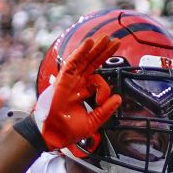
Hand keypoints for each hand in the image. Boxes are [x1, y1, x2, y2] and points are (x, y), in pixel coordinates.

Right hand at [20, 35, 122, 151]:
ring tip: (106, 38)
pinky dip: (81, 52)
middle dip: (104, 52)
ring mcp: (70, 79)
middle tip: (116, 42)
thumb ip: (106, 110)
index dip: (105, 89)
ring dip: (95, 48)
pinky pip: (73, 62)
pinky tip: (90, 43)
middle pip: (93, 63)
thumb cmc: (68, 129)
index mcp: (83, 91)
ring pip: (84, 59)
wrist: (54, 134)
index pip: (98, 80)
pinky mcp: (63, 79)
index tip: (103, 101)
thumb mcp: (93, 120)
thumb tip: (118, 99)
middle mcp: (77, 83)